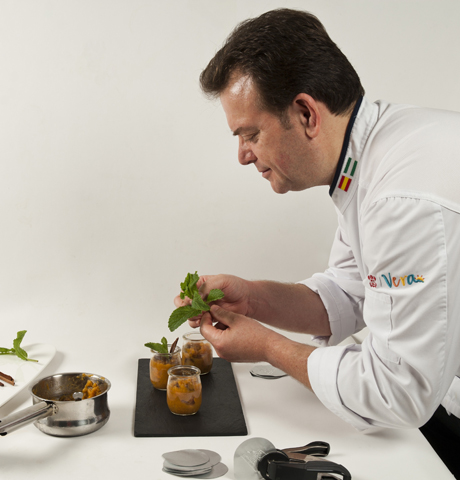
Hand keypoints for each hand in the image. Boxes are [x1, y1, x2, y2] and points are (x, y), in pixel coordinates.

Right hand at [173, 274, 251, 327]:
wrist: (247, 299)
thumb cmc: (236, 286)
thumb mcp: (222, 280)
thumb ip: (207, 286)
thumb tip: (196, 296)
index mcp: (200, 285)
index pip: (185, 292)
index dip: (185, 297)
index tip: (191, 301)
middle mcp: (199, 298)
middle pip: (182, 305)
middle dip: (186, 309)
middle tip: (196, 309)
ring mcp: (203, 309)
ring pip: (189, 316)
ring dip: (193, 317)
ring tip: (203, 315)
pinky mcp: (209, 319)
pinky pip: (200, 324)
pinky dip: (201, 324)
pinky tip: (208, 320)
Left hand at [201, 304, 315, 389]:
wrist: (270, 347)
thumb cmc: (256, 335)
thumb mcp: (236, 319)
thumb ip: (221, 313)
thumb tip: (212, 309)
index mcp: (219, 343)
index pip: (203, 328)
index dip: (205, 318)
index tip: (210, 311)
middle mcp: (221, 352)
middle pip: (210, 334)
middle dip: (214, 323)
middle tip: (222, 314)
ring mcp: (227, 356)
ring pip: (218, 339)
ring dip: (222, 329)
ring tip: (233, 322)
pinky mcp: (233, 357)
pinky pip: (226, 345)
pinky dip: (228, 337)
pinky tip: (238, 330)